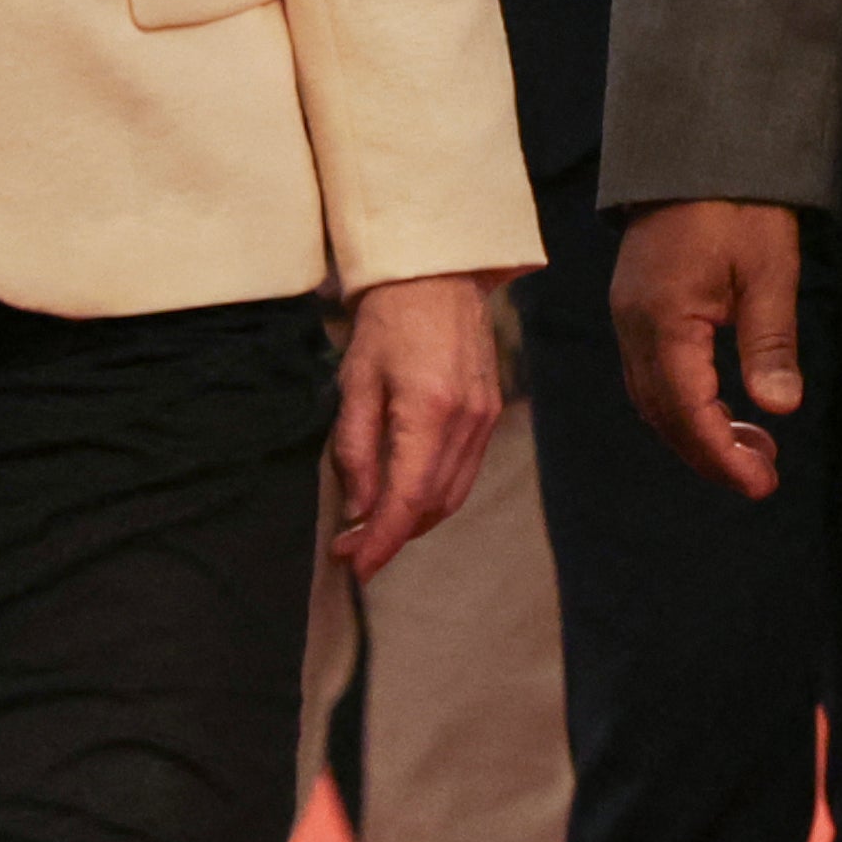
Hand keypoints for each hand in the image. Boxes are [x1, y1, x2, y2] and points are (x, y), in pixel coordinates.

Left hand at [330, 271, 505, 580]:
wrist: (437, 274)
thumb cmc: (387, 322)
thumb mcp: (355, 382)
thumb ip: (355, 449)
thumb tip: (359, 508)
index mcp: (428, 410)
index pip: (406, 498)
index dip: (382, 540)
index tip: (356, 566)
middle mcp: (465, 420)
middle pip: (432, 504)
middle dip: (392, 536)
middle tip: (351, 548)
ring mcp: (484, 417)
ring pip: (452, 494)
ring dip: (414, 521)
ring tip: (374, 528)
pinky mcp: (490, 412)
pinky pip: (464, 472)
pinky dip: (435, 496)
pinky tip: (406, 497)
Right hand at [610, 199, 803, 501]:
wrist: (698, 147)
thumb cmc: (740, 203)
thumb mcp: (769, 269)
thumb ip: (770, 342)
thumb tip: (778, 409)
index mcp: (662, 321)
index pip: (687, 412)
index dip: (722, 456)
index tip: (760, 483)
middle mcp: (633, 326)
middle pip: (663, 415)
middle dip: (710, 453)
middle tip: (762, 477)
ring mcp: (629, 316)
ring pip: (653, 398)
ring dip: (697, 431)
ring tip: (752, 449)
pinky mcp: (636, 306)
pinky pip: (652, 373)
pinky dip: (684, 402)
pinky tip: (722, 407)